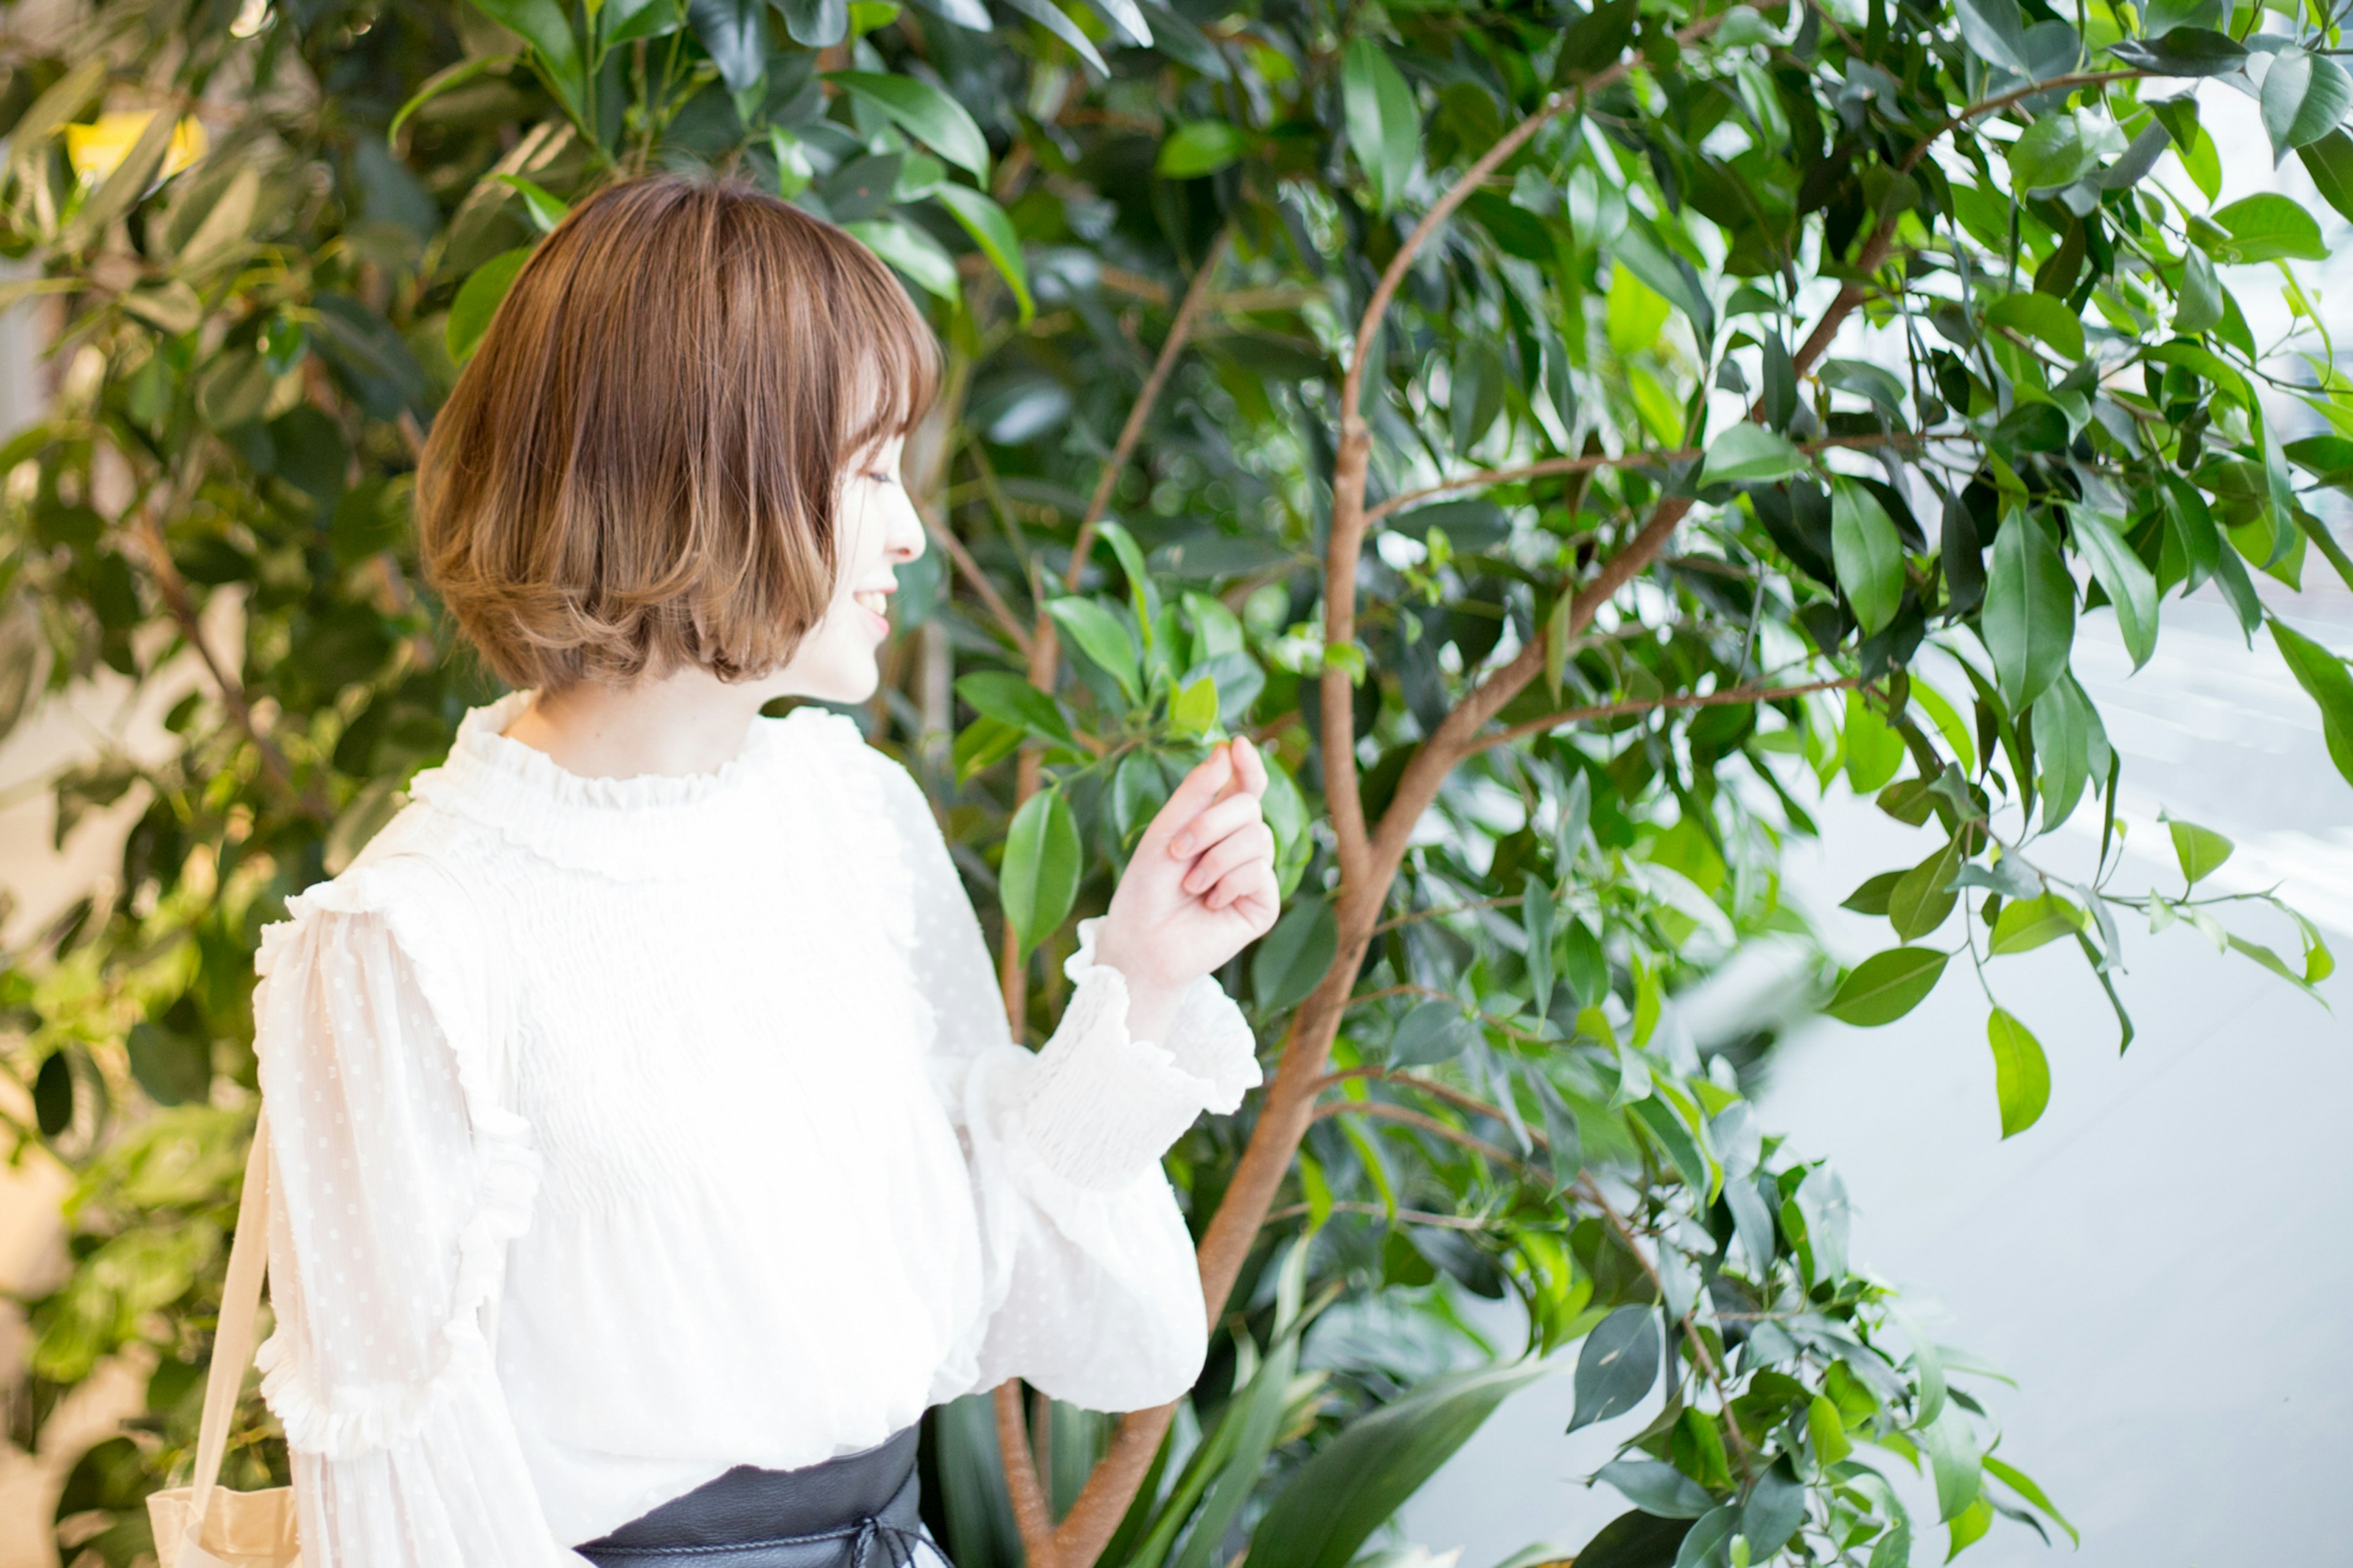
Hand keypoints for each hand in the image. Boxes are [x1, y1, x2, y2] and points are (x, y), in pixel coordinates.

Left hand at [1094, 738, 1280, 1038]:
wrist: (1142, 941)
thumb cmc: (1147, 888)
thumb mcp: (1164, 831)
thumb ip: (1196, 792)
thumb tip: (1226, 748)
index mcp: (1217, 823)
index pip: (1245, 785)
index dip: (1247, 764)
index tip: (1237, 745)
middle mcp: (1241, 845)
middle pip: (1250, 807)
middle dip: (1210, 824)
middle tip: (1178, 849)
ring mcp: (1256, 874)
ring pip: (1258, 838)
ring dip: (1215, 859)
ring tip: (1191, 885)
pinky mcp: (1264, 904)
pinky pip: (1260, 873)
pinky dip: (1228, 883)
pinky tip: (1209, 903)